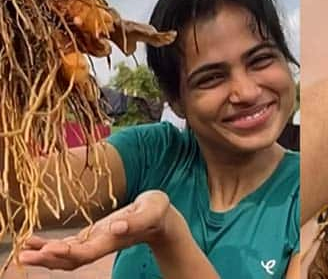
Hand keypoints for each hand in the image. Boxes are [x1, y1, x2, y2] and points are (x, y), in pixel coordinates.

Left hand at [18, 190, 171, 269]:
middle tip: (23, 256)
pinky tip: (34, 243)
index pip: (89, 251)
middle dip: (48, 259)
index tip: (48, 250)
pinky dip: (50, 246)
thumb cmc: (158, 211)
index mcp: (116, 238)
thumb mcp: (153, 209)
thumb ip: (137, 220)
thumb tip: (115, 227)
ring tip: (23, 252)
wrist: (161, 219)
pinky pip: (69, 246)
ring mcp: (97, 242)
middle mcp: (103, 244)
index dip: (68, 253)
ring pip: (68, 256)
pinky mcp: (94, 236)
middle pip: (73, 259)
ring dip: (45, 256)